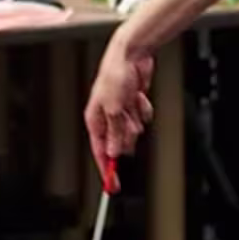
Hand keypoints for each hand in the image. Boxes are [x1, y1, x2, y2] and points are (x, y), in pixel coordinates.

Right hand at [85, 32, 154, 191]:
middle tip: (131, 128)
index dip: (106, 169)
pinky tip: (140, 98)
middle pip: (118, 142)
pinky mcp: (133, 104)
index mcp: (95, 118)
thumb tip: (114, 151)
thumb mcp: (114, 108)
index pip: (99, 150)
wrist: (130, 55)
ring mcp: (120, 110)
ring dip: (136, 121)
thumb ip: (115, 132)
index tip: (113, 185)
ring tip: (134, 106)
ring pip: (132, 130)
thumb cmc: (114, 75)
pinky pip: (142, 117)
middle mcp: (106, 116)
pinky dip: (144, 110)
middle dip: (127, 138)